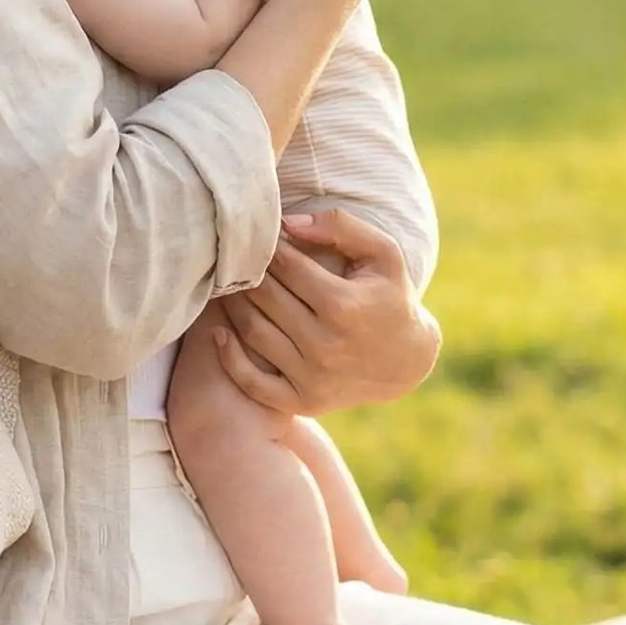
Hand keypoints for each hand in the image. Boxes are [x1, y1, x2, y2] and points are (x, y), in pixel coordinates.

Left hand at [210, 207, 440, 417]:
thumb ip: (340, 227)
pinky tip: (219, 334)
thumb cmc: (389, 296)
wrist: (405, 361)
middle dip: (245, 272)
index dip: (268, 246)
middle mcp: (326, 344)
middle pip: (264, 296)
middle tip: (234, 256)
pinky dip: (229, 358)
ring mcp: (312, 377)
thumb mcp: (383, 254)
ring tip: (225, 285)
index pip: (285, 266)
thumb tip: (288, 223)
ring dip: (231, 305)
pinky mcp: (303, 401)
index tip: (259, 235)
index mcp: (344, 305)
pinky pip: (252, 382)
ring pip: (252, 331)